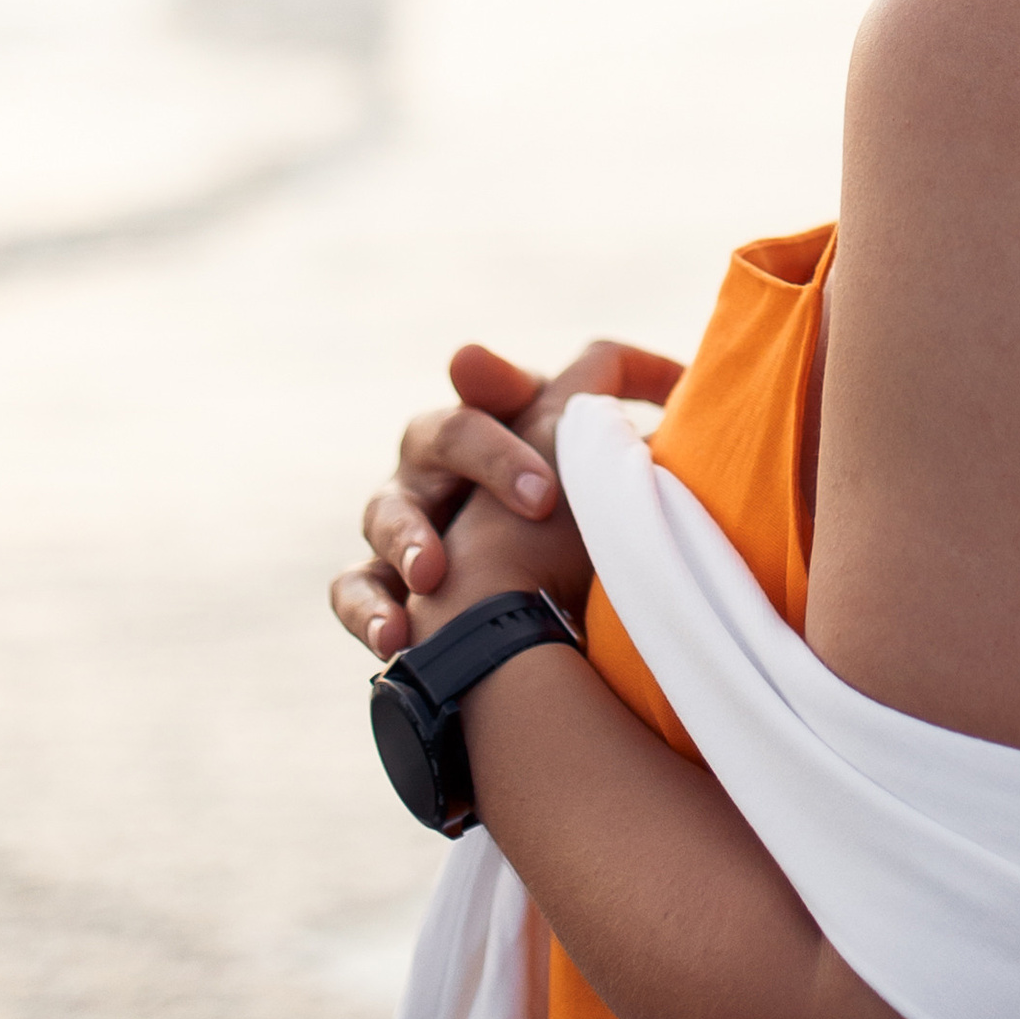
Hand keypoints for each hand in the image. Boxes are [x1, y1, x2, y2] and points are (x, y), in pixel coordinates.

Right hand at [331, 336, 680, 658]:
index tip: (626, 398)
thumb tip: (667, 381)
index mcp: (490, 425)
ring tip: (434, 574)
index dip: (547, 381)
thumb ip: (606, 438)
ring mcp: (401, 522)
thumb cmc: (560, 543)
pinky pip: (352, 589)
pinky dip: (370, 610)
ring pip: (388, 509)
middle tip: (544, 499)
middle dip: (494, 457)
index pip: (501, 381)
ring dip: (412, 538)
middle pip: (445, 431)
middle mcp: (436, 464)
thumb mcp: (586, 489)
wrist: (497, 636)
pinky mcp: (377, 585)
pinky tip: (395, 637)